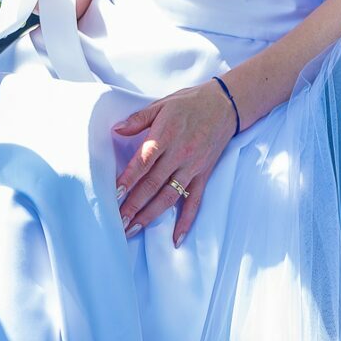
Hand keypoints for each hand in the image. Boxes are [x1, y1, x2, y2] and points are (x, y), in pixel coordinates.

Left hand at [112, 82, 239, 244]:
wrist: (225, 105)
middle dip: (134, 205)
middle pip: (153, 184)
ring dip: (151, 215)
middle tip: (117, 221)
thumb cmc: (191, 103)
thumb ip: (138, 119)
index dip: (128, 179)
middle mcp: (179, 154)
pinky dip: (186, 221)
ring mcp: (193, 167)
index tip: (115, 194)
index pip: (143, 161)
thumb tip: (116, 129)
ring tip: (134, 229)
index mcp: (166, 135)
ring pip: (169, 196)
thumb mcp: (162, 104)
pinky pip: (194, 201)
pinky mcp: (204, 175)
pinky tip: (176, 238)